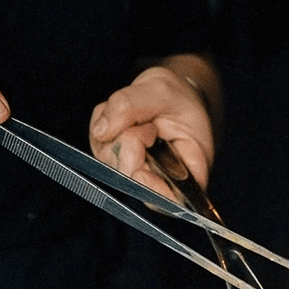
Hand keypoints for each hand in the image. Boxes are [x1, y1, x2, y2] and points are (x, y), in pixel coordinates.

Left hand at [89, 65, 215, 199]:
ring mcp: (137, 170)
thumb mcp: (162, 90)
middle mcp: (163, 178)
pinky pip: (98, 142)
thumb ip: (130, 105)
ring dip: (116, 129)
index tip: (139, 172)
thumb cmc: (179, 98)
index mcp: (190, 170)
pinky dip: (106, 121)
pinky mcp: (117, 159)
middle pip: (133, 178)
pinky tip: (126, 116)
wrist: (173, 93)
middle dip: (129, 144)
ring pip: (110, 160)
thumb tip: (101, 130)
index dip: (153, 190)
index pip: (173, 198)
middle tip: (148, 126)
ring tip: (140, 116)